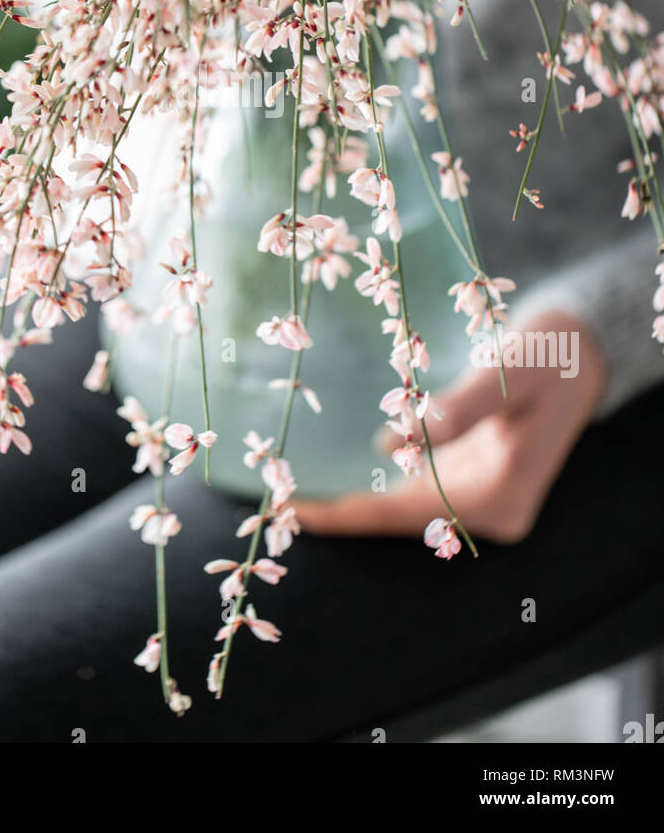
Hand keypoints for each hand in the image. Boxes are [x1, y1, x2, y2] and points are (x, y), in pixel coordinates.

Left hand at [294, 311, 606, 545]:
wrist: (584, 347)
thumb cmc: (547, 353)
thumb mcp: (508, 374)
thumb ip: (458, 408)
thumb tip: (395, 440)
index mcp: (500, 493)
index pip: (408, 513)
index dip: (350, 514)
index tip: (298, 513)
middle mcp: (492, 509)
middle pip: (403, 517)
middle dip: (346, 510)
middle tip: (280, 503)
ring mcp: (486, 496)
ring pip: (409, 505)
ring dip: (359, 497)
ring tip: (297, 489)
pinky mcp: (479, 477)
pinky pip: (422, 487)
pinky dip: (383, 480)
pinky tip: (340, 470)